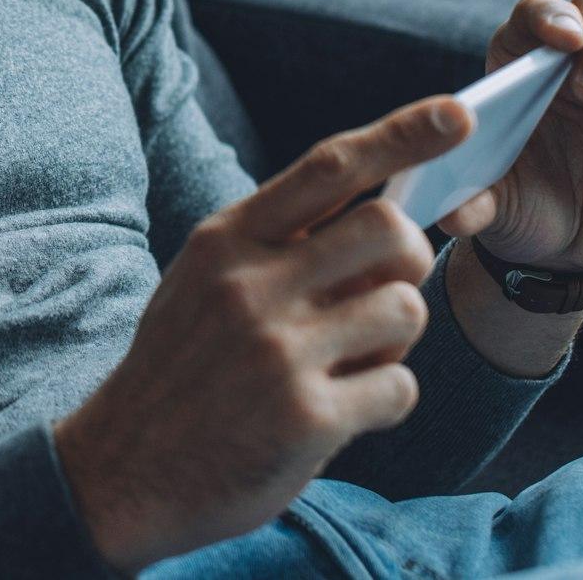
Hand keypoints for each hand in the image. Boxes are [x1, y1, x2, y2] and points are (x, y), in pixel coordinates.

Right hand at [53, 96, 471, 575]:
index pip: (329, 166)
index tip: (459, 113)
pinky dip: (386, 399)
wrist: (123, 469)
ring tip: (350, 361)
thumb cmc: (182, 368)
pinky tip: (342, 411)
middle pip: (391, 230)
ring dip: (396, 338)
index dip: (402, 133)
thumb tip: (391, 217)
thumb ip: (281, 245)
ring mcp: (279, 351)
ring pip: (406, 309)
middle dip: (409, 259)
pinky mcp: (306, 418)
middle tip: (382, 290)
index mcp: (226, 239)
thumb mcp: (204, 282)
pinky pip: (400, 387)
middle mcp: (251, 285)